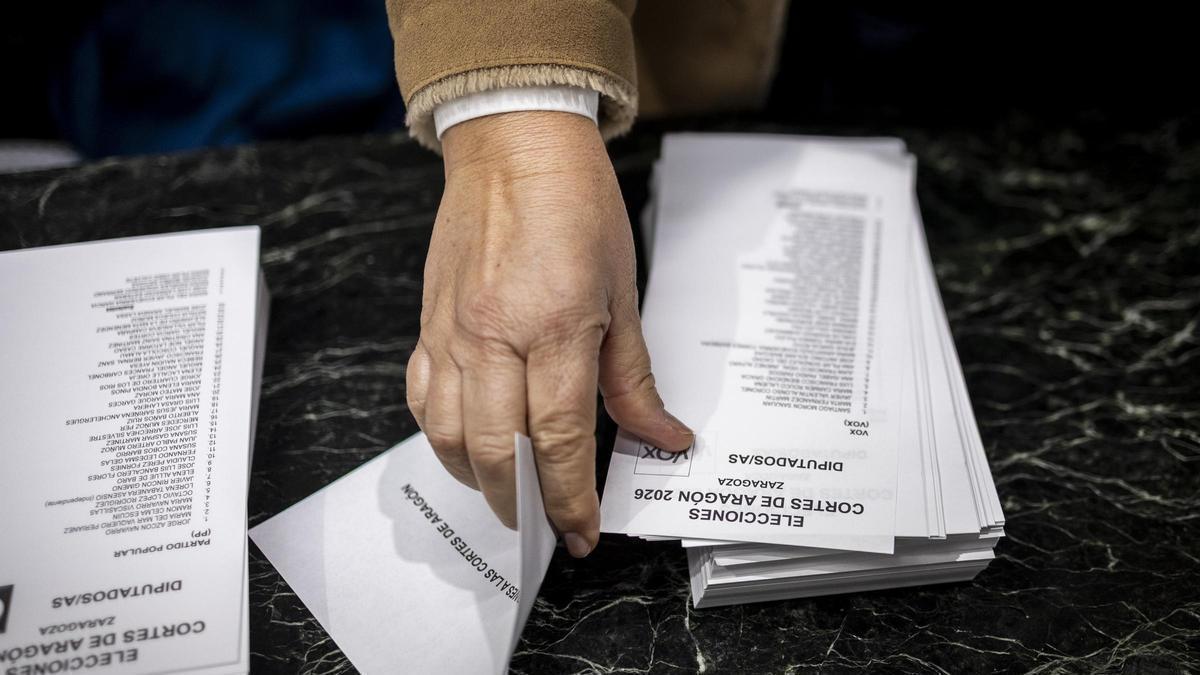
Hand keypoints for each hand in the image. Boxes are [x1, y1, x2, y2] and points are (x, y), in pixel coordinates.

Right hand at [405, 110, 692, 556]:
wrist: (513, 145)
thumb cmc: (576, 207)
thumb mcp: (623, 292)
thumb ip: (632, 377)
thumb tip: (661, 435)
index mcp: (552, 326)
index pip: (559, 439)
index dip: (571, 498)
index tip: (582, 533)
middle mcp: (491, 336)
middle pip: (497, 451)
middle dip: (522, 505)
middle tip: (546, 526)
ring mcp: (451, 332)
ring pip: (448, 434)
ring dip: (478, 478)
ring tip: (509, 492)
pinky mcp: (427, 323)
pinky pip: (422, 397)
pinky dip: (442, 434)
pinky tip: (466, 443)